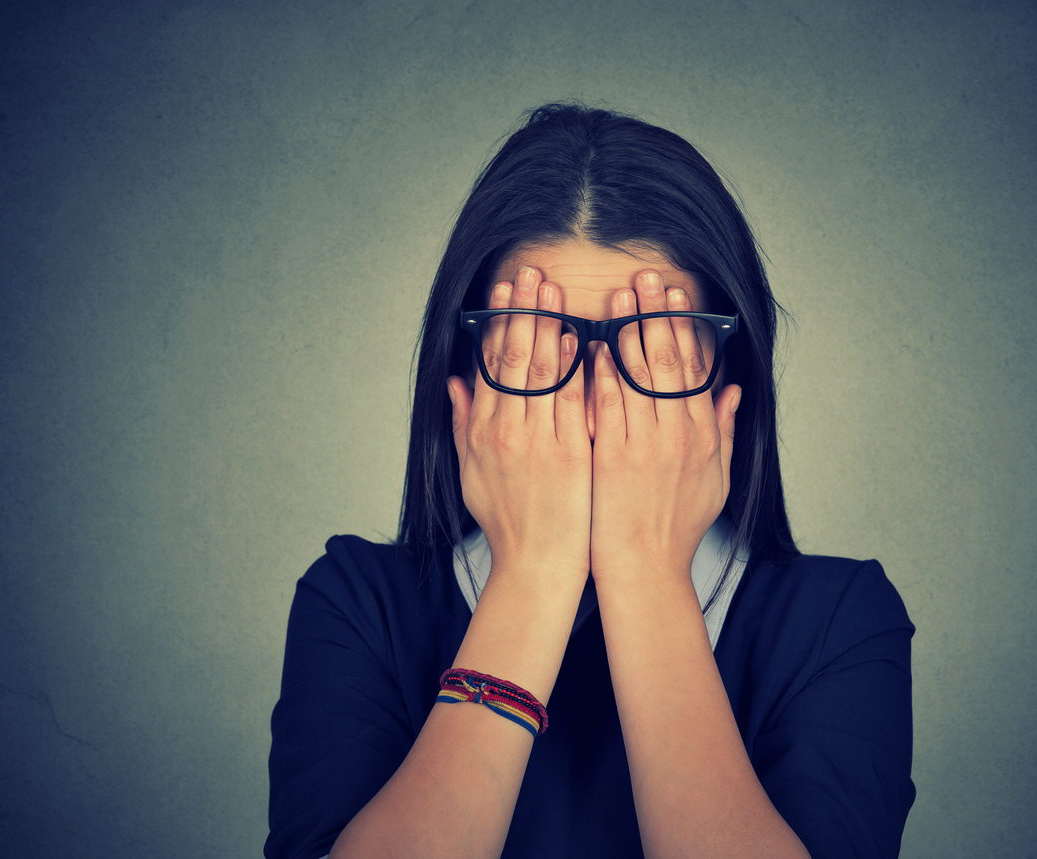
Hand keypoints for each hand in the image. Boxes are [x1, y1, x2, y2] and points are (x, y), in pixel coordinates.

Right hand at [448, 267, 591, 579]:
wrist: (537, 564)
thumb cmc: (507, 520)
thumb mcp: (471, 472)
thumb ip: (464, 423)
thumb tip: (457, 383)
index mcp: (483, 432)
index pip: (490, 365)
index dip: (498, 324)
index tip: (505, 292)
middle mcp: (506, 432)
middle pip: (513, 359)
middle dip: (523, 312)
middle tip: (531, 274)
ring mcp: (538, 442)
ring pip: (542, 373)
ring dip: (548, 327)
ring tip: (553, 291)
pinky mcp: (570, 455)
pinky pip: (572, 401)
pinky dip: (574, 368)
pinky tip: (579, 339)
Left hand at [589, 270, 741, 584]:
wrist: (645, 568)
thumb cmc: (677, 526)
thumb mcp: (715, 479)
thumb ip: (723, 430)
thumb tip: (731, 390)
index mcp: (703, 434)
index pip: (695, 367)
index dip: (686, 326)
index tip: (678, 296)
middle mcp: (678, 434)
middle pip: (668, 360)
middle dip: (657, 314)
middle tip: (647, 278)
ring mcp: (644, 444)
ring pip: (637, 374)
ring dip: (627, 330)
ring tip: (619, 295)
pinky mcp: (612, 456)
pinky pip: (606, 403)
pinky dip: (600, 372)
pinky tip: (590, 344)